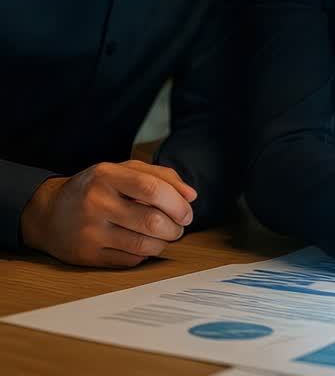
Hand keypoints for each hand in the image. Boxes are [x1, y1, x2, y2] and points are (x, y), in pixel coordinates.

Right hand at [19, 160, 196, 267]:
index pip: (153, 189)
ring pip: (145, 245)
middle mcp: (96, 203)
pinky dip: (146, 254)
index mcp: (106, 176)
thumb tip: (191, 196)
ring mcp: (90, 232)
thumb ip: (162, 176)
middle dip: (176, 228)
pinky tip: (142, 244)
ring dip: (165, 243)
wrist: (48, 212)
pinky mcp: (88, 256)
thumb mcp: (123, 170)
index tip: (187, 212)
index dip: (178, 203)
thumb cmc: (96, 188)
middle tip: (179, 226)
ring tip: (165, 235)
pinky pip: (131, 260)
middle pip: (153, 221)